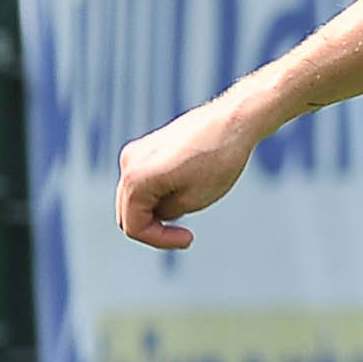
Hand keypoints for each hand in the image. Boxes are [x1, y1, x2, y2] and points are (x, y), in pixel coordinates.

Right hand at [116, 88, 270, 249]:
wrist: (234, 122)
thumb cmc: (219, 161)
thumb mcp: (193, 200)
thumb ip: (166, 213)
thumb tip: (156, 213)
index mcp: (135, 178)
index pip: (133, 225)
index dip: (158, 240)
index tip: (189, 239)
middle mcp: (128, 163)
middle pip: (128, 212)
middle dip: (154, 227)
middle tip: (185, 234)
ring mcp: (136, 152)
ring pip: (136, 196)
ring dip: (158, 210)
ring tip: (191, 206)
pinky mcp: (148, 147)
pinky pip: (145, 180)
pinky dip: (160, 193)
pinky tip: (188, 190)